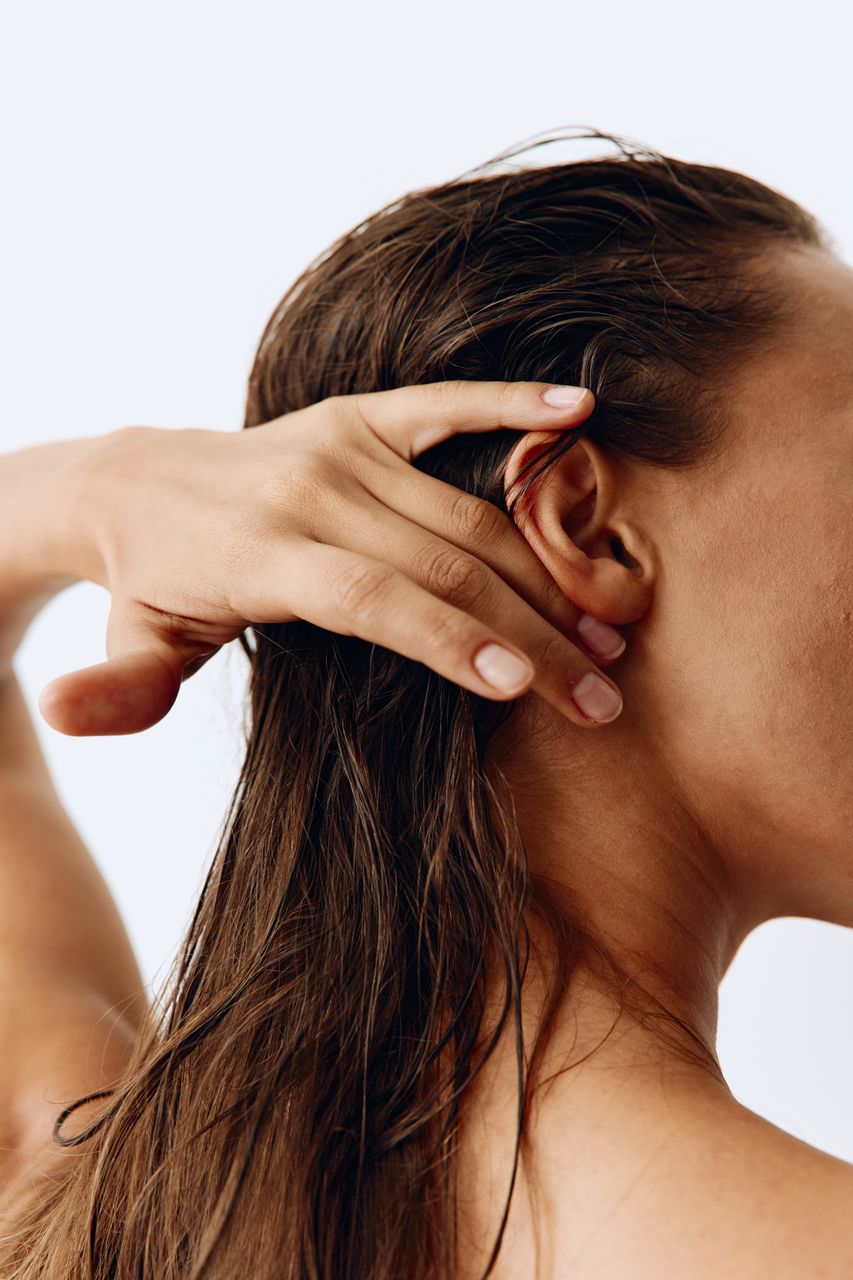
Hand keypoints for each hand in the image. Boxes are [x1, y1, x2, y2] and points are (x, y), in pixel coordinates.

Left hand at [39, 381, 626, 735]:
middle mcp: (310, 489)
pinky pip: (448, 406)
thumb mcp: (136, 647)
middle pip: (445, 565)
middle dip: (532, 635)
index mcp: (263, 555)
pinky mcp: (360, 414)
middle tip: (603, 692)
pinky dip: (512, 405)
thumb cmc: (153, 586)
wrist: (137, 481)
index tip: (531, 689)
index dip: (456, 642)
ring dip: (546, 571)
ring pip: (467, 511)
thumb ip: (115, 689)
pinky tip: (578, 412)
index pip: (378, 600)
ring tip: (610, 627)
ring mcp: (339, 443)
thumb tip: (57, 713)